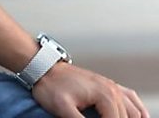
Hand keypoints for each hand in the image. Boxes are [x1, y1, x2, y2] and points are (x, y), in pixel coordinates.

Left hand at [33, 62, 149, 117]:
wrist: (43, 67)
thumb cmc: (50, 86)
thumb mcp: (63, 109)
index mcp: (105, 96)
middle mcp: (113, 90)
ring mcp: (112, 86)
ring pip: (134, 111)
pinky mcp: (108, 85)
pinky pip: (131, 98)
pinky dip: (136, 110)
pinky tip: (137, 117)